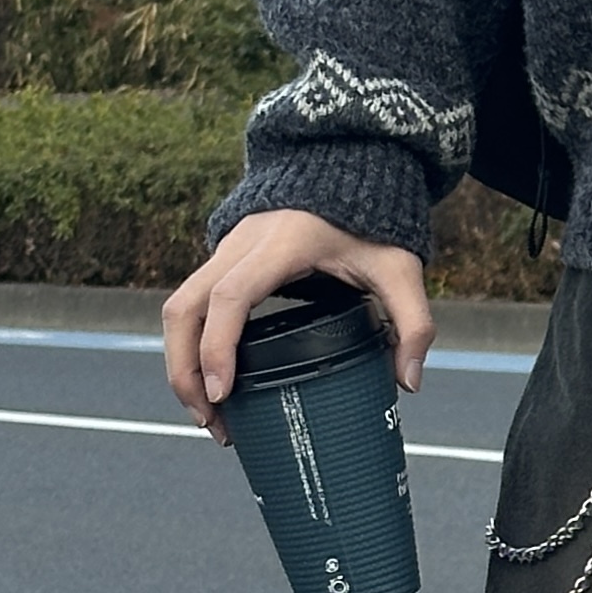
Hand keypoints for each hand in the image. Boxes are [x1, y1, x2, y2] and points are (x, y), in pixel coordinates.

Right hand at [163, 210, 433, 444]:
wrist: (342, 170)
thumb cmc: (371, 222)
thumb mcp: (400, 269)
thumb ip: (413, 323)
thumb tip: (410, 383)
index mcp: (280, 246)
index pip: (231, 296)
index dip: (218, 346)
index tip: (222, 394)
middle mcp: (240, 245)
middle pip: (185, 306)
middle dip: (184, 368)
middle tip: (210, 422)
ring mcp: (225, 251)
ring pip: (178, 307)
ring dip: (181, 363)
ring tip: (209, 417)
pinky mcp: (224, 262)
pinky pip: (192, 305)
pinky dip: (192, 346)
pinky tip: (215, 387)